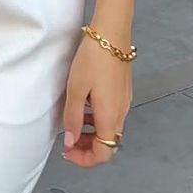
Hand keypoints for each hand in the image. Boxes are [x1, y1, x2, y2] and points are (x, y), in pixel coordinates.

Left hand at [61, 34, 131, 167]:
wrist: (112, 33)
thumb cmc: (94, 58)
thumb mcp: (75, 89)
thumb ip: (73, 118)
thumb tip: (71, 142)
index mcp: (110, 116)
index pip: (104, 153)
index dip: (85, 159)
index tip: (68, 152)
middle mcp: (121, 113)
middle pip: (108, 144)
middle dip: (88, 148)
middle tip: (69, 142)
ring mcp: (124, 102)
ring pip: (110, 130)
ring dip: (93, 134)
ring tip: (75, 123)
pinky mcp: (123, 92)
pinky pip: (112, 115)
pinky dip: (99, 119)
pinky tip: (86, 106)